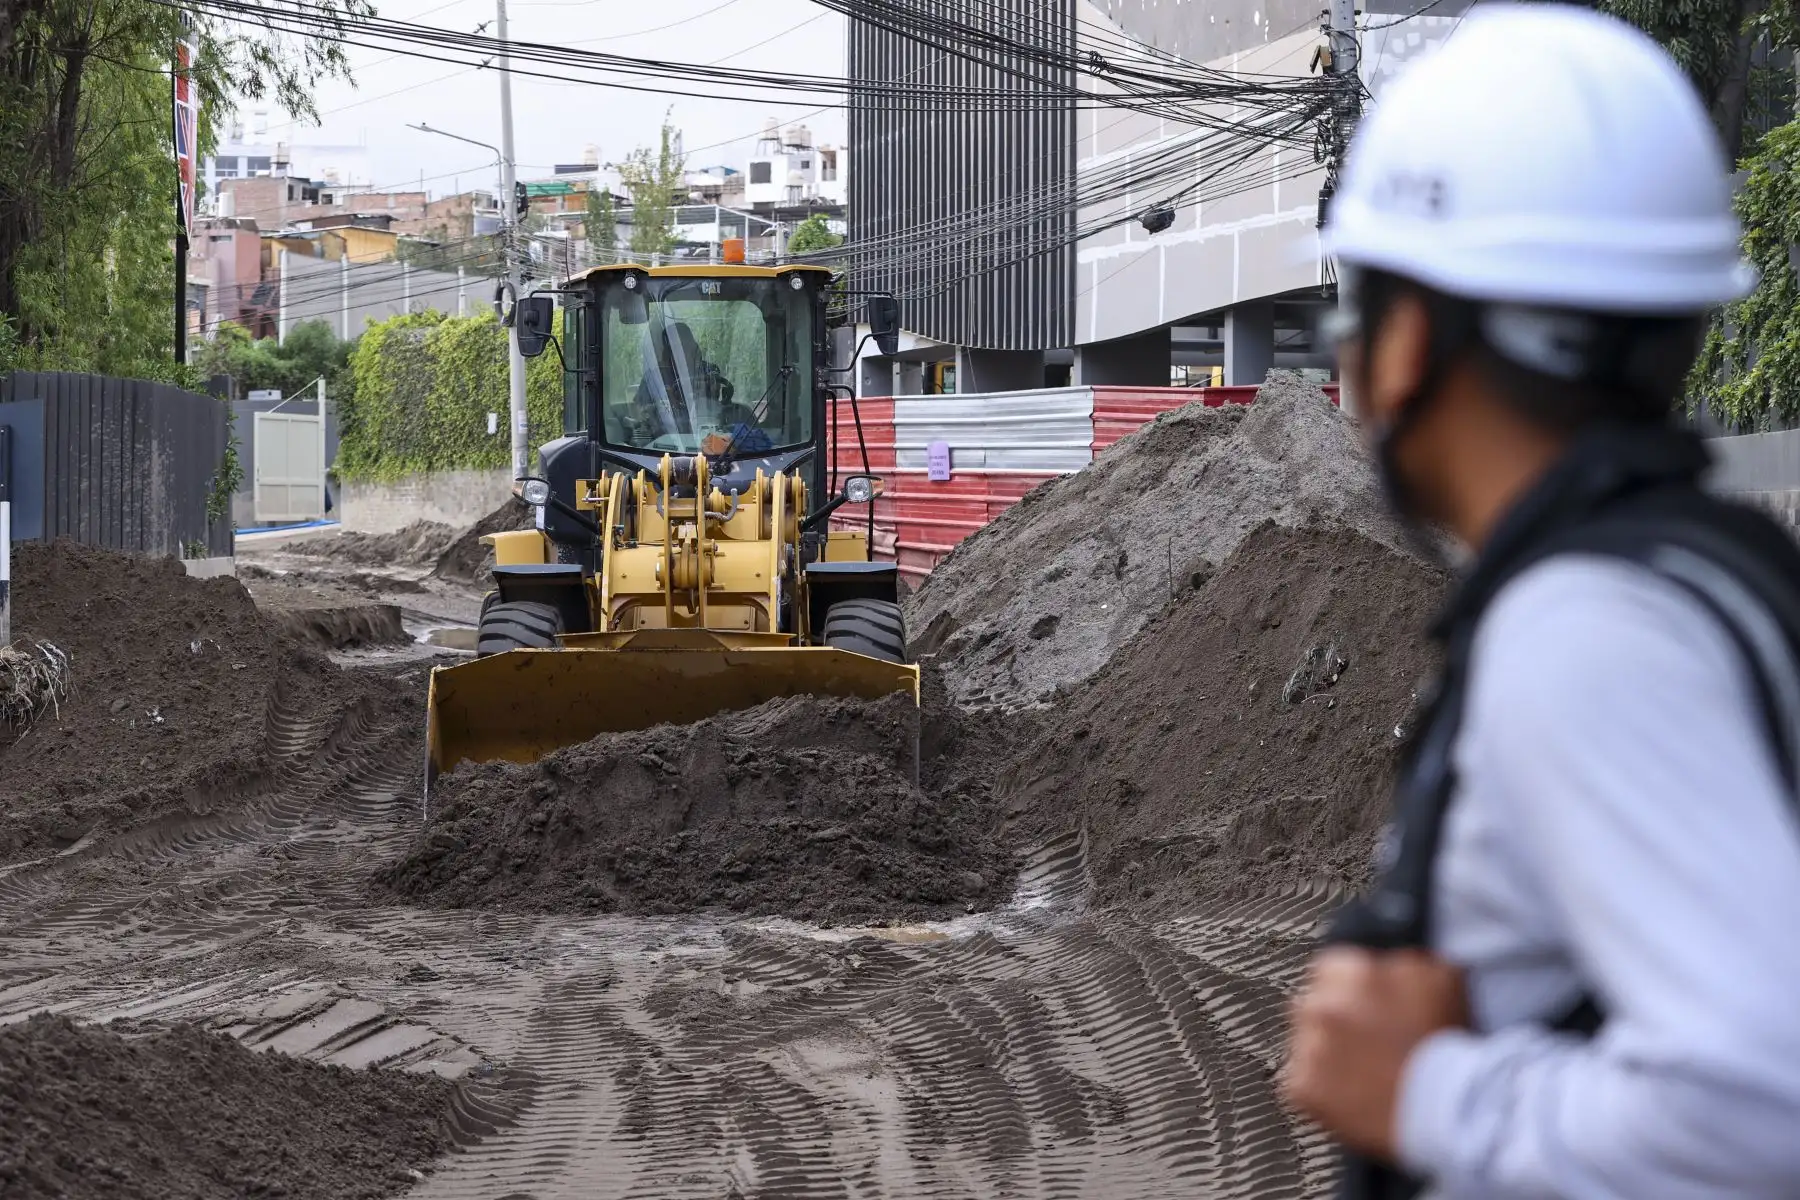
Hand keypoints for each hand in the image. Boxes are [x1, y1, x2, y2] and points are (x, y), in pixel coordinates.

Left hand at [1280, 947, 1468, 1160]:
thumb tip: (1388, 958)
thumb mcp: (1439, 979)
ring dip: (1326, 1053)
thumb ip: (1402, 961)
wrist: (1452, 1110)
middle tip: (1368, 1044)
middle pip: (1315, 1005)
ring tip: (1364, 1073)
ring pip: (1305, 1042)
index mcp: (1350, 972)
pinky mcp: (1301, 1088)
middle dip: (1337, 1020)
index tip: (1368, 1009)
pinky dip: (1321, 1089)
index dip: (1352, 990)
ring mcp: (1308, 1047)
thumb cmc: (1452, 1048)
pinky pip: (1300, 1082)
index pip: (1331, 968)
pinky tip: (1353, 1095)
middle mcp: (1321, 1005)